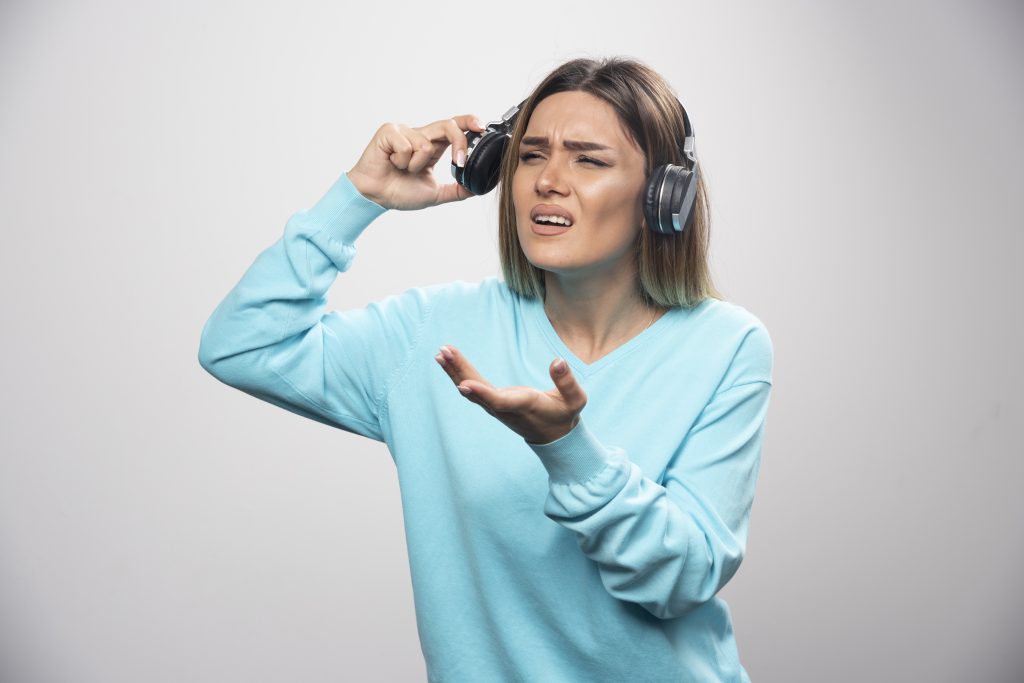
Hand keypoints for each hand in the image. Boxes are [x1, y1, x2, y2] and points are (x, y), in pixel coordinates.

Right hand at [346, 114, 487, 210]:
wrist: (375, 197)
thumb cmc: (399, 191)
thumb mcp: (435, 193)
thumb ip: (456, 190)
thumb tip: (477, 188)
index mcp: (432, 145)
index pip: (454, 126)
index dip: (469, 122)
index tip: (482, 127)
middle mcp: (420, 135)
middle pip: (448, 126)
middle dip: (459, 144)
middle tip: (459, 163)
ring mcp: (404, 131)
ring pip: (426, 145)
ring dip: (417, 166)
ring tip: (403, 170)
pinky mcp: (389, 132)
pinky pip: (407, 146)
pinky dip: (402, 161)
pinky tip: (392, 164)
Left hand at [434, 344, 586, 444]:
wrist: (554, 435)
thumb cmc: (565, 414)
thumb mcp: (575, 400)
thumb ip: (567, 382)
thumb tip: (557, 361)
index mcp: (524, 406)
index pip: (499, 401)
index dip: (482, 393)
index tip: (463, 385)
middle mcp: (504, 408)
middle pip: (477, 391)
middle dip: (460, 372)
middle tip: (444, 353)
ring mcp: (495, 406)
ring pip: (470, 388)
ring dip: (455, 370)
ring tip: (440, 353)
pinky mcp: (492, 402)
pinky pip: (471, 386)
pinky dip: (458, 373)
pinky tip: (447, 360)